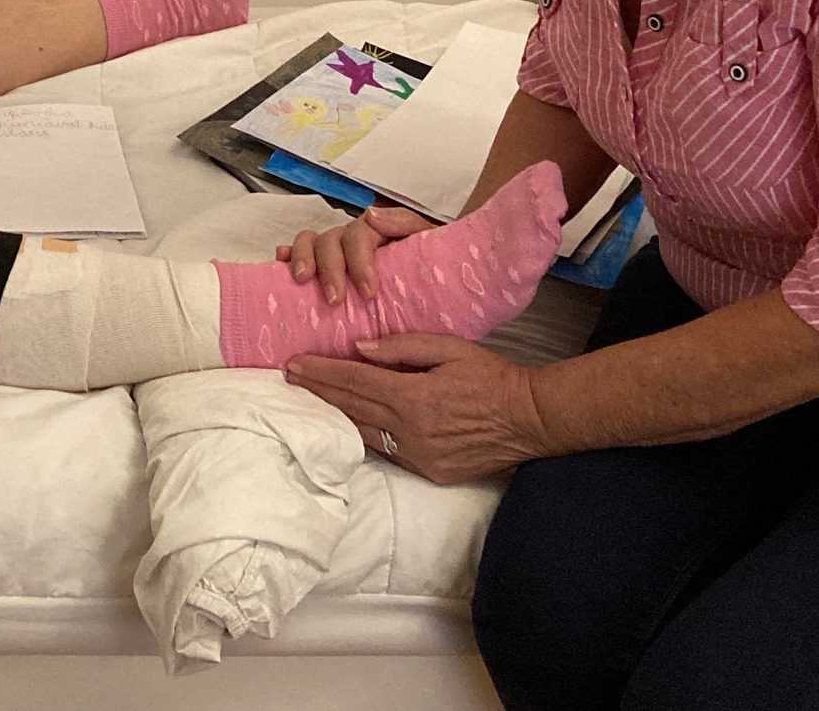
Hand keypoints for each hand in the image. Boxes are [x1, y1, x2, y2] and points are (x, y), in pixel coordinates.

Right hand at [276, 205, 441, 303]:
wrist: (438, 289)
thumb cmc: (430, 267)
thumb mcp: (429, 241)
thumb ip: (406, 225)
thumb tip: (372, 213)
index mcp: (376, 230)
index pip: (359, 235)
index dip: (360, 262)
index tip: (368, 293)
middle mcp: (351, 238)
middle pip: (330, 240)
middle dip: (330, 269)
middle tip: (335, 300)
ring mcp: (334, 251)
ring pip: (310, 242)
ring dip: (303, 258)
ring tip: (302, 281)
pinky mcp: (321, 267)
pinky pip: (298, 252)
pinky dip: (287, 255)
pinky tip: (280, 261)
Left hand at [284, 334, 551, 485]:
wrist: (530, 420)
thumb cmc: (492, 377)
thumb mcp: (450, 348)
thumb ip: (402, 347)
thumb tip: (359, 348)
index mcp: (413, 396)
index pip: (354, 381)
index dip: (321, 371)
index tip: (293, 363)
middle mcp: (410, 430)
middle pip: (350, 407)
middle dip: (316, 391)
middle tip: (287, 378)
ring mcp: (418, 456)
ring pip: (362, 433)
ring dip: (333, 415)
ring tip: (308, 400)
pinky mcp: (429, 472)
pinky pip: (386, 451)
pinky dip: (363, 435)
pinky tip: (347, 423)